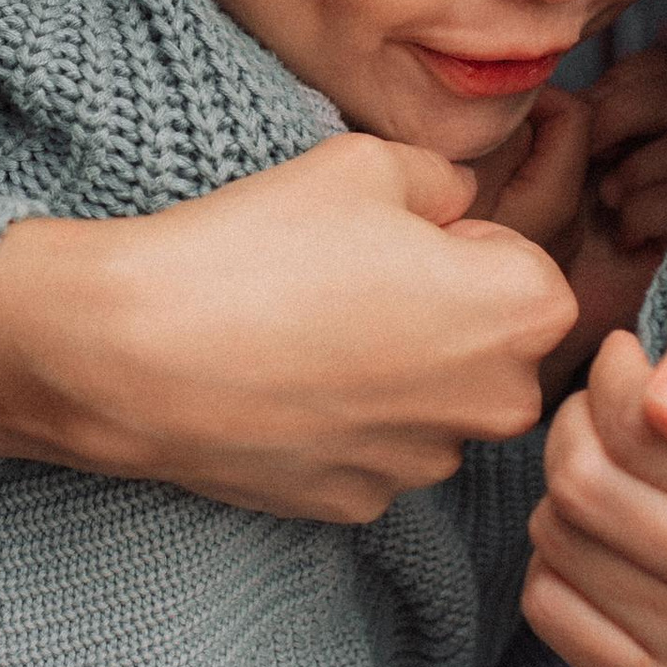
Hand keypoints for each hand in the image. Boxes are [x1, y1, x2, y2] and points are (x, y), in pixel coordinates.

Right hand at [0, 132, 579, 524]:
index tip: (394, 238)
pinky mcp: (357, 506)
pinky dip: (342, 421)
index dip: (464, 243)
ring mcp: (425, 466)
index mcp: (520, 314)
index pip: (530, 269)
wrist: (137, 351)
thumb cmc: (258, 244)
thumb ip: (443, 180)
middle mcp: (497, 406)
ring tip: (302, 330)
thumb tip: (460, 204)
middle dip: (442, 314)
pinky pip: (375, 450)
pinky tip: (278, 383)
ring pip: (433, 404)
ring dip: (393, 371)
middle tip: (348, 279)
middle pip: (492, 348)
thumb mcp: (364, 161)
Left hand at [484, 48, 666, 375]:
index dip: (631, 82)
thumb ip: (551, 125)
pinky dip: (659, 206)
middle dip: (639, 114)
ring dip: (652, 161)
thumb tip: (570, 96)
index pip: (657, 69)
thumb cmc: (508, 244)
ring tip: (610, 197)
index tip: (591, 115)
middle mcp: (647, 152)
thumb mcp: (518, 170)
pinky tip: (625, 233)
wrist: (522, 321)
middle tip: (599, 154)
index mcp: (610, 123)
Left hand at [521, 312, 666, 666]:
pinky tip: (600, 540)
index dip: (610, 386)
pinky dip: (553, 561)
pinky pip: (549, 610)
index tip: (626, 370)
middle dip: (576, 435)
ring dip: (561, 493)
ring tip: (605, 474)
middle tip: (599, 420)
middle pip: (590, 490)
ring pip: (562, 544)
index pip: (643, 431)